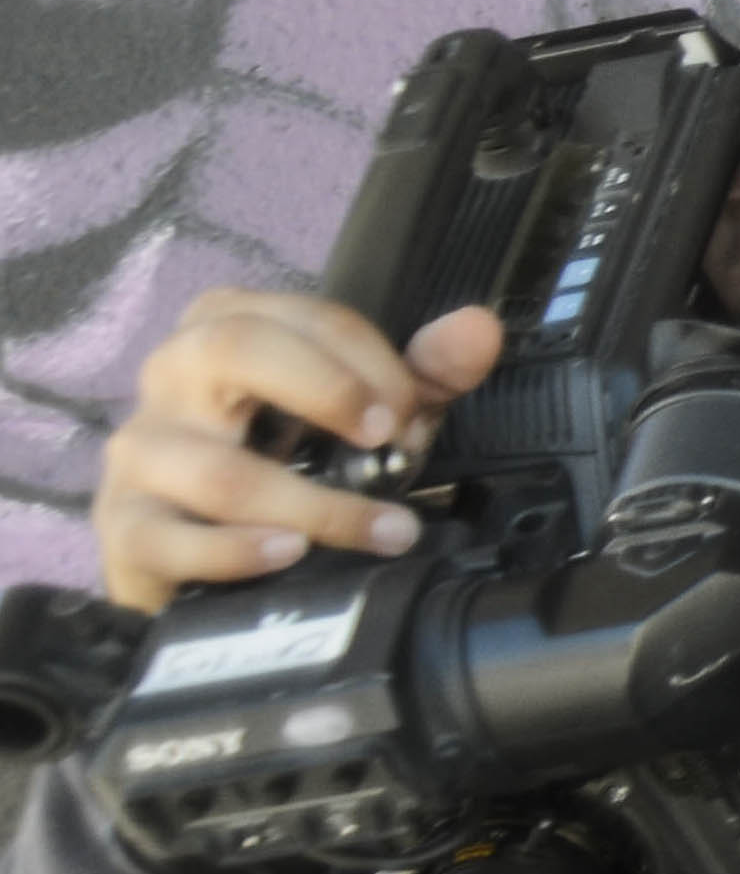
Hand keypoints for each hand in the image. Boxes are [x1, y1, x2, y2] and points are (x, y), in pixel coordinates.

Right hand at [91, 294, 500, 611]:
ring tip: (383, 529)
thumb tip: (479, 327)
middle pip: (234, 348)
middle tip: (388, 437)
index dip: (370, 361)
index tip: (412, 411)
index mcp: (225, 331)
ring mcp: (142, 454)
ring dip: (316, 505)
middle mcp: (172, 379)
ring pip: (218, 469)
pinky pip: (170, 538)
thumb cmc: (286, 467)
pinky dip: (237, 551)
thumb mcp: (365, 417)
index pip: (301, 318)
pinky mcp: (126, 529)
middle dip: (325, 389)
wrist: (202, 555)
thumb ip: (423, 374)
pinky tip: (289, 554)